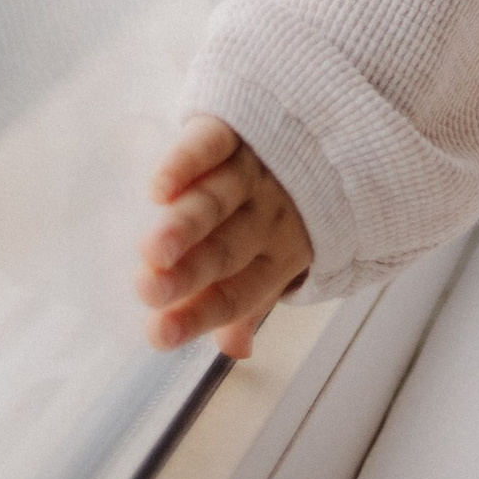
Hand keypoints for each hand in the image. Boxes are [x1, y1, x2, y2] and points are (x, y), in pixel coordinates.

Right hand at [137, 116, 312, 359]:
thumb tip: (238, 350)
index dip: (200, 315)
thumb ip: (250, 302)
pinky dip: (188, 163)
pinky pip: (214, 145)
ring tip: (153, 249)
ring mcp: (255, 171)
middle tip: (147, 290)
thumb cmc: (287, 206)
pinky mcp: (239, 130)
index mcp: (279, 255)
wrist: (331, 128)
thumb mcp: (278, 256)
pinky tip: (161, 188)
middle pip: (227, 249)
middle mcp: (269, 216)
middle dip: (188, 272)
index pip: (238, 294)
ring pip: (218, 200)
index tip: (157, 336)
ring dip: (186, 224)